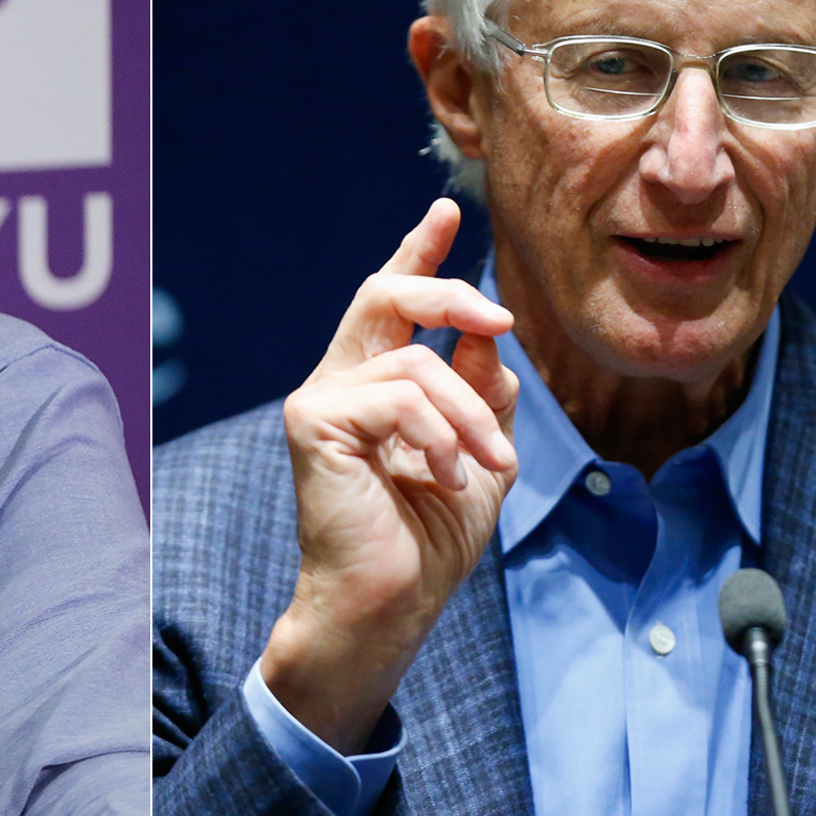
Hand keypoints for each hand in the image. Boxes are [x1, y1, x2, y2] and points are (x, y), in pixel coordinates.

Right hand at [261, 198, 519, 752]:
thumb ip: (481, 392)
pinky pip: (398, 398)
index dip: (419, 251)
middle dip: (448, 290)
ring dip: (471, 414)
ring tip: (491, 466)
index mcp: (374, 385)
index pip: (394, 302)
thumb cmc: (426, 541)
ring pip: (413, 362)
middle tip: (501, 318)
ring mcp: (320, 400)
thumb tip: (489, 335)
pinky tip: (449, 477)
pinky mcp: (314, 423)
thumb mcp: (478, 454)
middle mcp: (339, 381)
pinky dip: (440, 437)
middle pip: (386, 295)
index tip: (445, 210)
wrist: (387, 605)